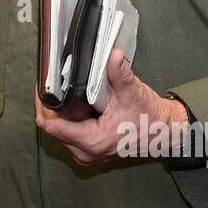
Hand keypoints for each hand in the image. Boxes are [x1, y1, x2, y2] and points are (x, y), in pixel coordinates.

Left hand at [35, 47, 186, 165]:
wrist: (164, 131)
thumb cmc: (148, 115)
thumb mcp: (133, 91)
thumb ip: (119, 73)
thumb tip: (113, 55)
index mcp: (92, 141)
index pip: (52, 126)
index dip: (44, 104)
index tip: (43, 86)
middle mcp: (86, 152)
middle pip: (52, 127)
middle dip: (50, 105)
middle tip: (52, 83)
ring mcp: (86, 153)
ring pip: (59, 130)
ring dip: (59, 112)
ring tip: (64, 91)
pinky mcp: (89, 150)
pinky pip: (68, 134)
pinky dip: (68, 118)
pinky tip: (75, 103)